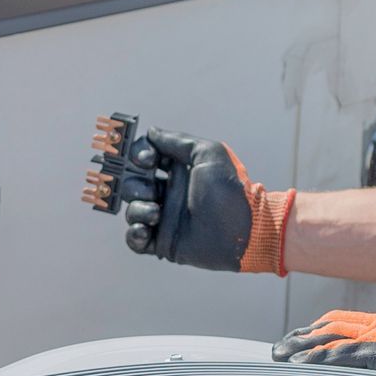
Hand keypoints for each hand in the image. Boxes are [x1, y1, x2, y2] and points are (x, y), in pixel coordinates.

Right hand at [122, 129, 294, 273]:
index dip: (139, 156)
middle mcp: (169, 193)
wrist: (242, 231)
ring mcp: (165, 219)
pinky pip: (136, 240)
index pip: (145, 157)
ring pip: (132, 210)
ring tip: (156, 214)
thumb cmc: (229, 191)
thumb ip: (178, 141)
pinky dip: (134, 235)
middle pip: (133, 184)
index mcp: (179, 171)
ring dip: (138, 209)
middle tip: (152, 191)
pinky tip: (146, 231)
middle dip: (135, 185)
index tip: (147, 161)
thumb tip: (152, 132)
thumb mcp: (209, 154)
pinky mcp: (163, 243)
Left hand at [272, 302, 375, 375]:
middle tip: (280, 348)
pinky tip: (303, 364)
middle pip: (335, 327)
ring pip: (336, 339)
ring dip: (306, 349)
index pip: (349, 324)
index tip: (300, 340)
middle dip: (305, 338)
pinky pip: (349, 357)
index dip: (321, 332)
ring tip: (281, 356)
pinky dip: (323, 359)